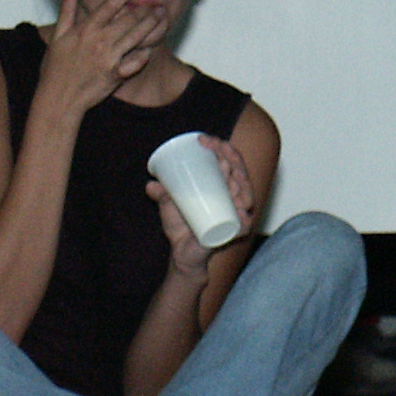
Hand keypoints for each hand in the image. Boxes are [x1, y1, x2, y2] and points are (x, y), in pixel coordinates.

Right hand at [41, 0, 168, 115]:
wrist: (58, 98)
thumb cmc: (55, 67)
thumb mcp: (58, 35)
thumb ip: (66, 9)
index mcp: (87, 29)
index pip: (112, 3)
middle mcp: (101, 41)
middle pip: (130, 19)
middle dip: (146, 9)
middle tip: (158, 3)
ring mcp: (110, 58)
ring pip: (137, 37)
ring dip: (151, 25)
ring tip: (161, 17)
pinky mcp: (116, 75)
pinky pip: (136, 62)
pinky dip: (144, 55)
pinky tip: (150, 48)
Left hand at [147, 133, 254, 275]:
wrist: (182, 255)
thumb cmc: (181, 229)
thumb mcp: (169, 207)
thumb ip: (162, 194)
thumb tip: (150, 184)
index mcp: (226, 190)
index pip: (231, 164)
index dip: (223, 148)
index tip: (204, 139)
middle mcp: (236, 201)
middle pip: (240, 173)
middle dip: (230, 156)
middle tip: (213, 149)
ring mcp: (236, 217)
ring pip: (245, 194)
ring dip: (239, 178)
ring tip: (225, 167)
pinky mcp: (234, 234)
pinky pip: (244, 223)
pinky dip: (243, 214)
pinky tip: (239, 204)